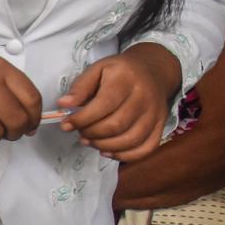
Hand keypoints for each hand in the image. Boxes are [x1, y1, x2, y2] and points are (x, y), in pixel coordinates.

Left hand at [57, 43, 181, 161]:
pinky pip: (146, 148)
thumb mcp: (97, 69)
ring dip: (104, 146)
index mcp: (126, 79)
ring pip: (130, 140)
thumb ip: (80, 87)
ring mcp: (155, 112)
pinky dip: (124, 155)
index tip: (66, 124)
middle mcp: (144, 96)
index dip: (82, 119)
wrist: (152, 70)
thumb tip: (64, 104)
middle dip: (91, 133)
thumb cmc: (119, 72)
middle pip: (116, 125)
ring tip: (89, 140)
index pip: (104, 105)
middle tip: (80, 132)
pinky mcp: (161, 125)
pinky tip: (107, 150)